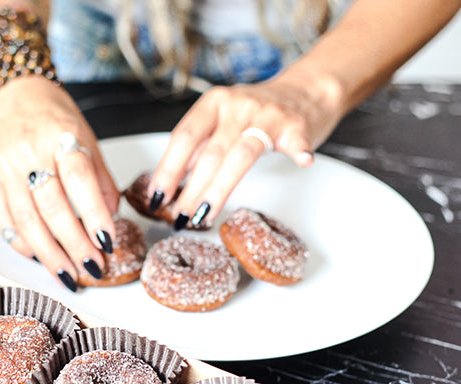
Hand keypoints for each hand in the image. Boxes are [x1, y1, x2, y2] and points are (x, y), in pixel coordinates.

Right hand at [0, 75, 119, 290]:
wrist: (10, 95)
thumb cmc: (53, 118)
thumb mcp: (85, 137)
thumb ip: (99, 179)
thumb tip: (110, 220)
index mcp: (59, 138)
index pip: (79, 181)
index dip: (94, 215)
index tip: (108, 242)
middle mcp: (29, 154)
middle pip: (52, 209)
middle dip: (75, 245)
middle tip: (93, 268)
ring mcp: (5, 170)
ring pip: (27, 222)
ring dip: (50, 255)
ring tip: (69, 275)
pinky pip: (4, 221)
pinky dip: (22, 244)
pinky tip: (39, 257)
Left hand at [148, 69, 344, 228]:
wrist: (303, 91)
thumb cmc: (256, 112)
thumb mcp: (220, 120)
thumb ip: (199, 145)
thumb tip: (170, 180)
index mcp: (214, 103)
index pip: (184, 137)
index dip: (168, 169)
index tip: (157, 195)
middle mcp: (238, 106)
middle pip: (210, 153)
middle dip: (191, 189)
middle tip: (181, 215)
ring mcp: (267, 115)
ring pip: (241, 155)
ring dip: (220, 189)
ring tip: (205, 213)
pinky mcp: (296, 126)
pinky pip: (296, 141)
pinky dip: (298, 152)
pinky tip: (302, 163)